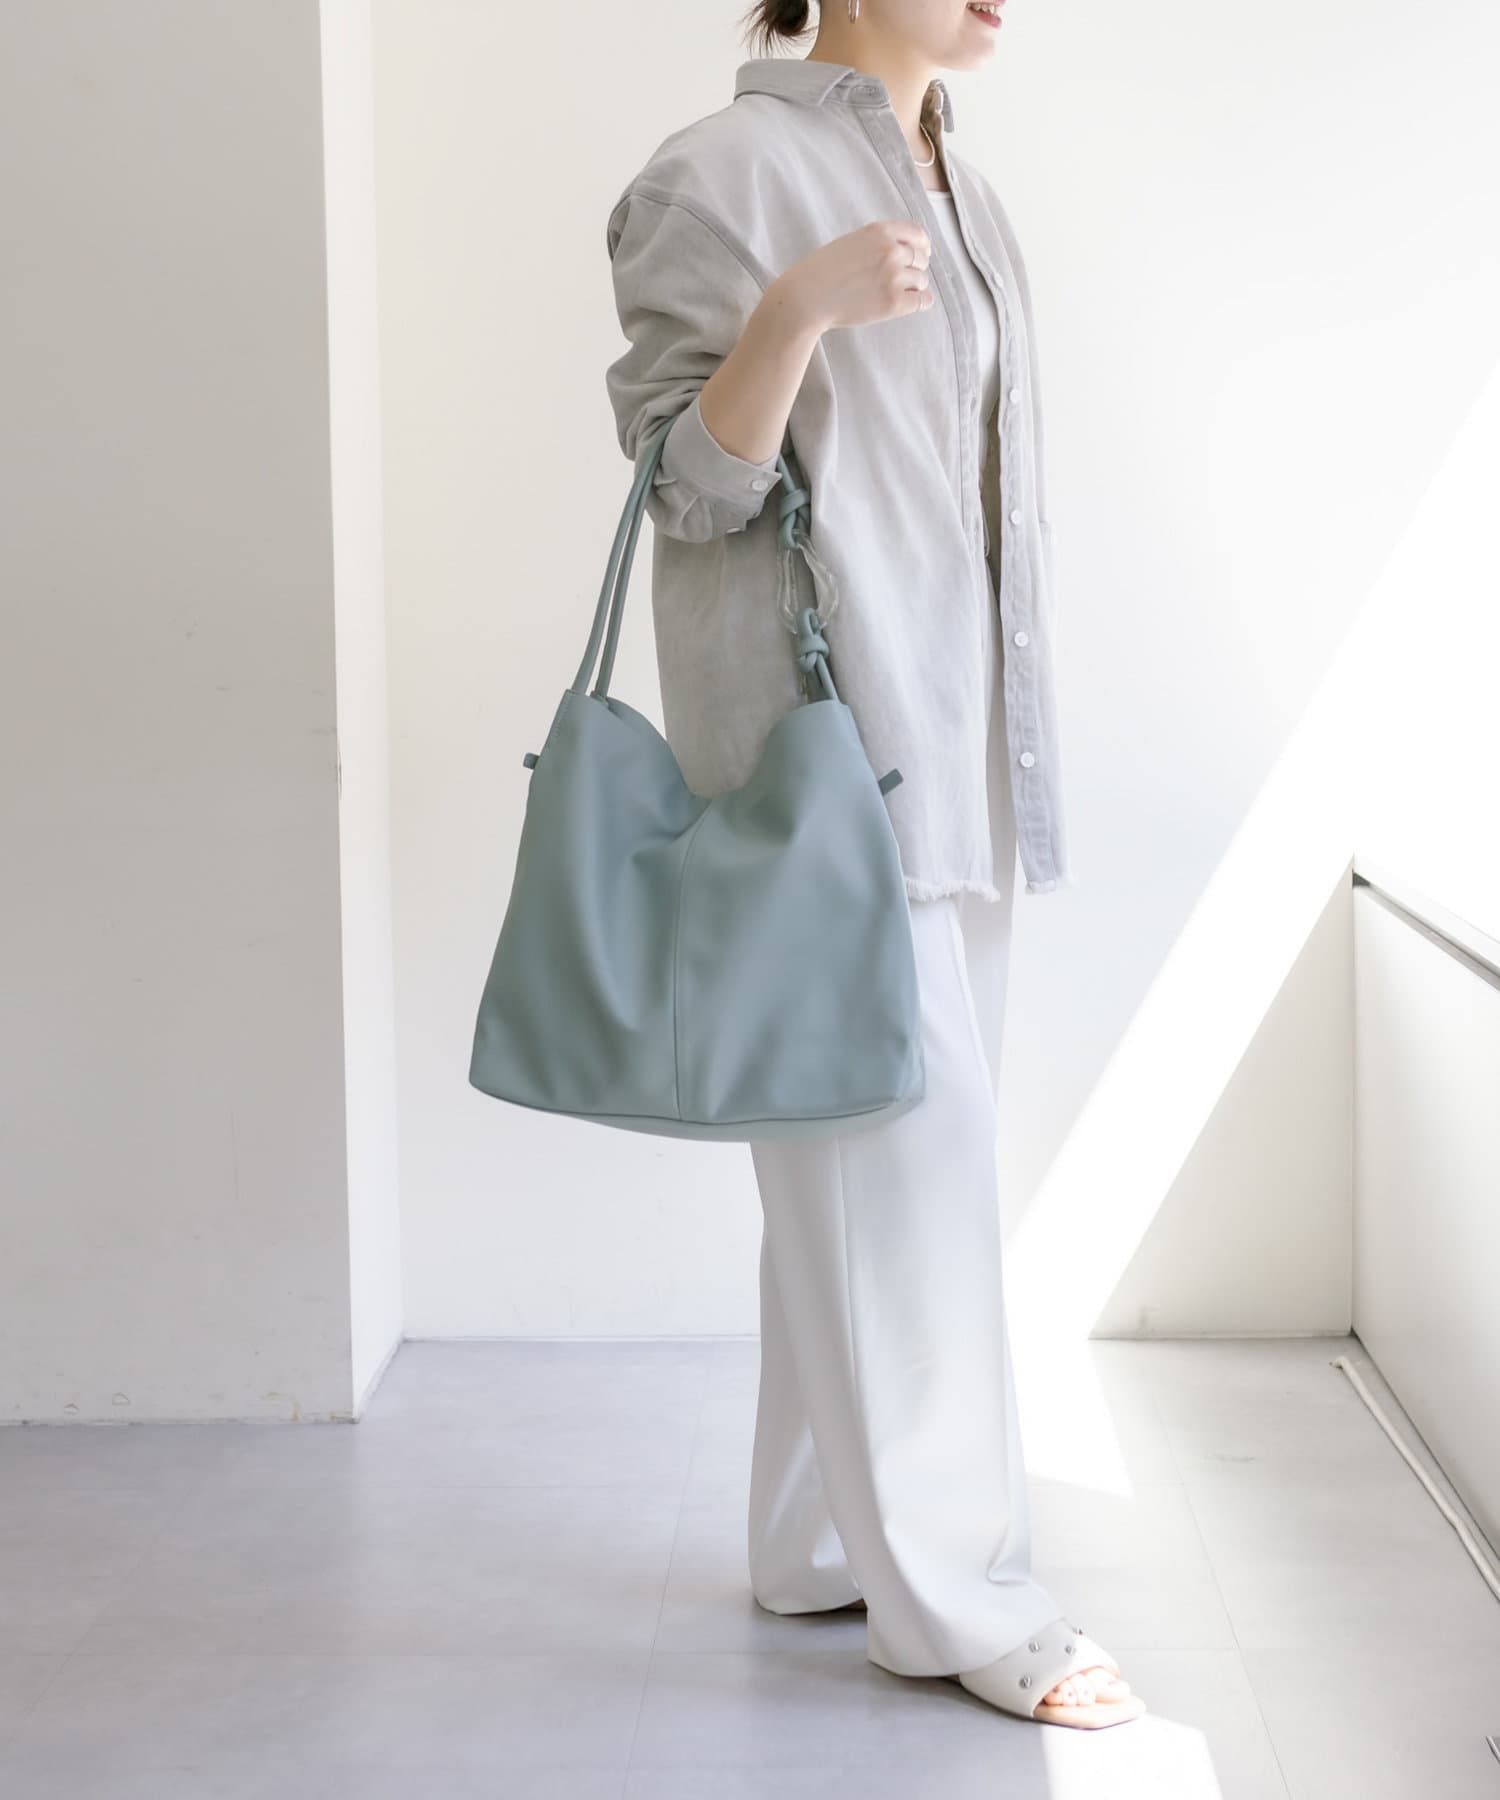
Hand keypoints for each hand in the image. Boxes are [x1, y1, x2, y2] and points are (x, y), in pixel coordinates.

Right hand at [773, 220, 933, 334]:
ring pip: (922, 281)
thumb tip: (904, 252)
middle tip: (899, 281)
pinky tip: (909, 305)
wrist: (805, 298)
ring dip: (913, 288)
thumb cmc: (821, 272)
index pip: (917, 234)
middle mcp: (890, 251)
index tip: (920, 255)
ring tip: (893, 294)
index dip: (921, 246)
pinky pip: (923, 301)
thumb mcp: (851, 242)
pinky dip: (920, 303)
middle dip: (913, 269)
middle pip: (921, 259)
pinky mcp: (894, 303)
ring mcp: (893, 277)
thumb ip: (877, 243)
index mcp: (880, 232)